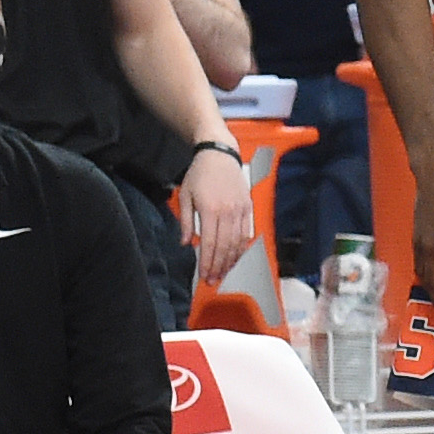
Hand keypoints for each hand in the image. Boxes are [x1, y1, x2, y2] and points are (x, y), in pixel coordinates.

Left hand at [180, 146, 251, 283]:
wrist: (219, 153)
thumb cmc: (199, 173)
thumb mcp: (185, 196)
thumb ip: (186, 222)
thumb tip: (186, 244)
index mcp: (210, 209)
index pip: (210, 244)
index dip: (207, 263)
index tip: (204, 276)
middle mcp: (228, 211)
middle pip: (225, 247)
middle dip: (219, 267)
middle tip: (213, 280)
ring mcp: (240, 209)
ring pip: (238, 242)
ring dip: (231, 261)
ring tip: (224, 273)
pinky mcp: (248, 207)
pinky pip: (247, 232)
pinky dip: (241, 247)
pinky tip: (235, 257)